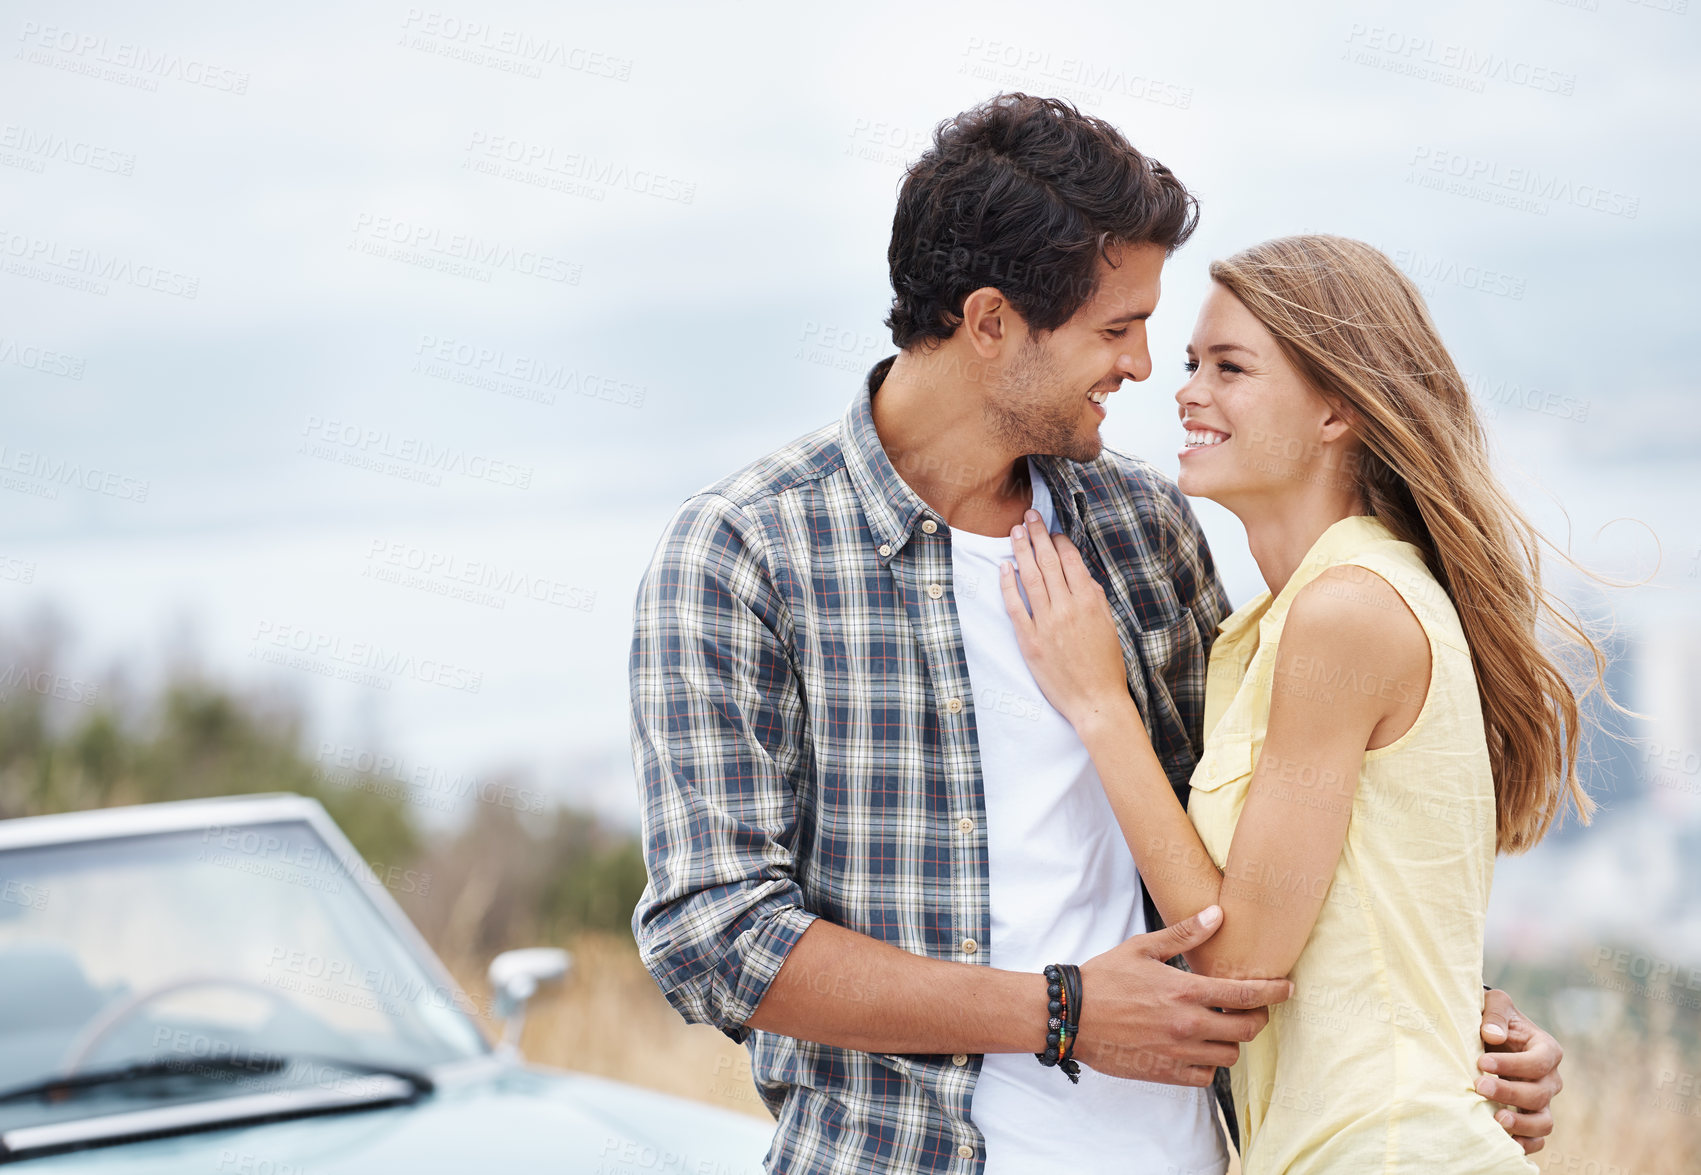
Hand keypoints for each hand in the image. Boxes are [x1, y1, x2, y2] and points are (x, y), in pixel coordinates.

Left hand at [1000, 509, 1135, 732]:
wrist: (1095, 701)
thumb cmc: (1106, 666)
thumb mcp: (1109, 626)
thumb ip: (1096, 598)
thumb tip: (1082, 577)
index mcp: (1090, 601)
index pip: (1071, 560)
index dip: (1060, 541)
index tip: (1052, 530)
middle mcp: (1067, 607)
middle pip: (1048, 562)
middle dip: (1038, 535)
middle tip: (1029, 516)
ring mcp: (1046, 623)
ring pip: (1030, 578)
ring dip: (1021, 551)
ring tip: (1015, 532)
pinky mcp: (1029, 640)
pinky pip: (1015, 606)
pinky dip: (1008, 584)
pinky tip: (1004, 567)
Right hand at [1072, 905, 1292, 1085]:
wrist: (1072, 1015)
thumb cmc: (1105, 977)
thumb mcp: (1142, 947)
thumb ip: (1184, 934)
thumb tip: (1218, 914)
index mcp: (1186, 991)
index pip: (1247, 994)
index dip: (1274, 992)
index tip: (1287, 989)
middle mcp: (1188, 1025)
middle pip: (1247, 1030)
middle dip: (1258, 1017)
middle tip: (1252, 1008)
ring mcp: (1178, 1052)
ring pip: (1230, 1055)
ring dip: (1231, 1040)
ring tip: (1220, 1025)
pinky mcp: (1165, 1072)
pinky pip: (1206, 1075)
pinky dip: (1209, 1062)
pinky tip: (1199, 1046)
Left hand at [1477, 987, 1562, 1153]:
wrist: (1488, 1035)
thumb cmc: (1493, 1018)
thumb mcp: (1495, 1003)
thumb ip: (1496, 1014)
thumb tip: (1492, 1035)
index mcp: (1546, 1049)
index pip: (1538, 1062)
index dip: (1512, 1064)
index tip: (1482, 1062)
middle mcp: (1550, 1078)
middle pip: (1539, 1093)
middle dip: (1509, 1092)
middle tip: (1478, 1085)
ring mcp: (1543, 1101)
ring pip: (1543, 1121)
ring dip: (1521, 1123)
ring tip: (1497, 1120)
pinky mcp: (1532, 1117)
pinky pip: (1538, 1138)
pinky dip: (1526, 1143)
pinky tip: (1505, 1141)